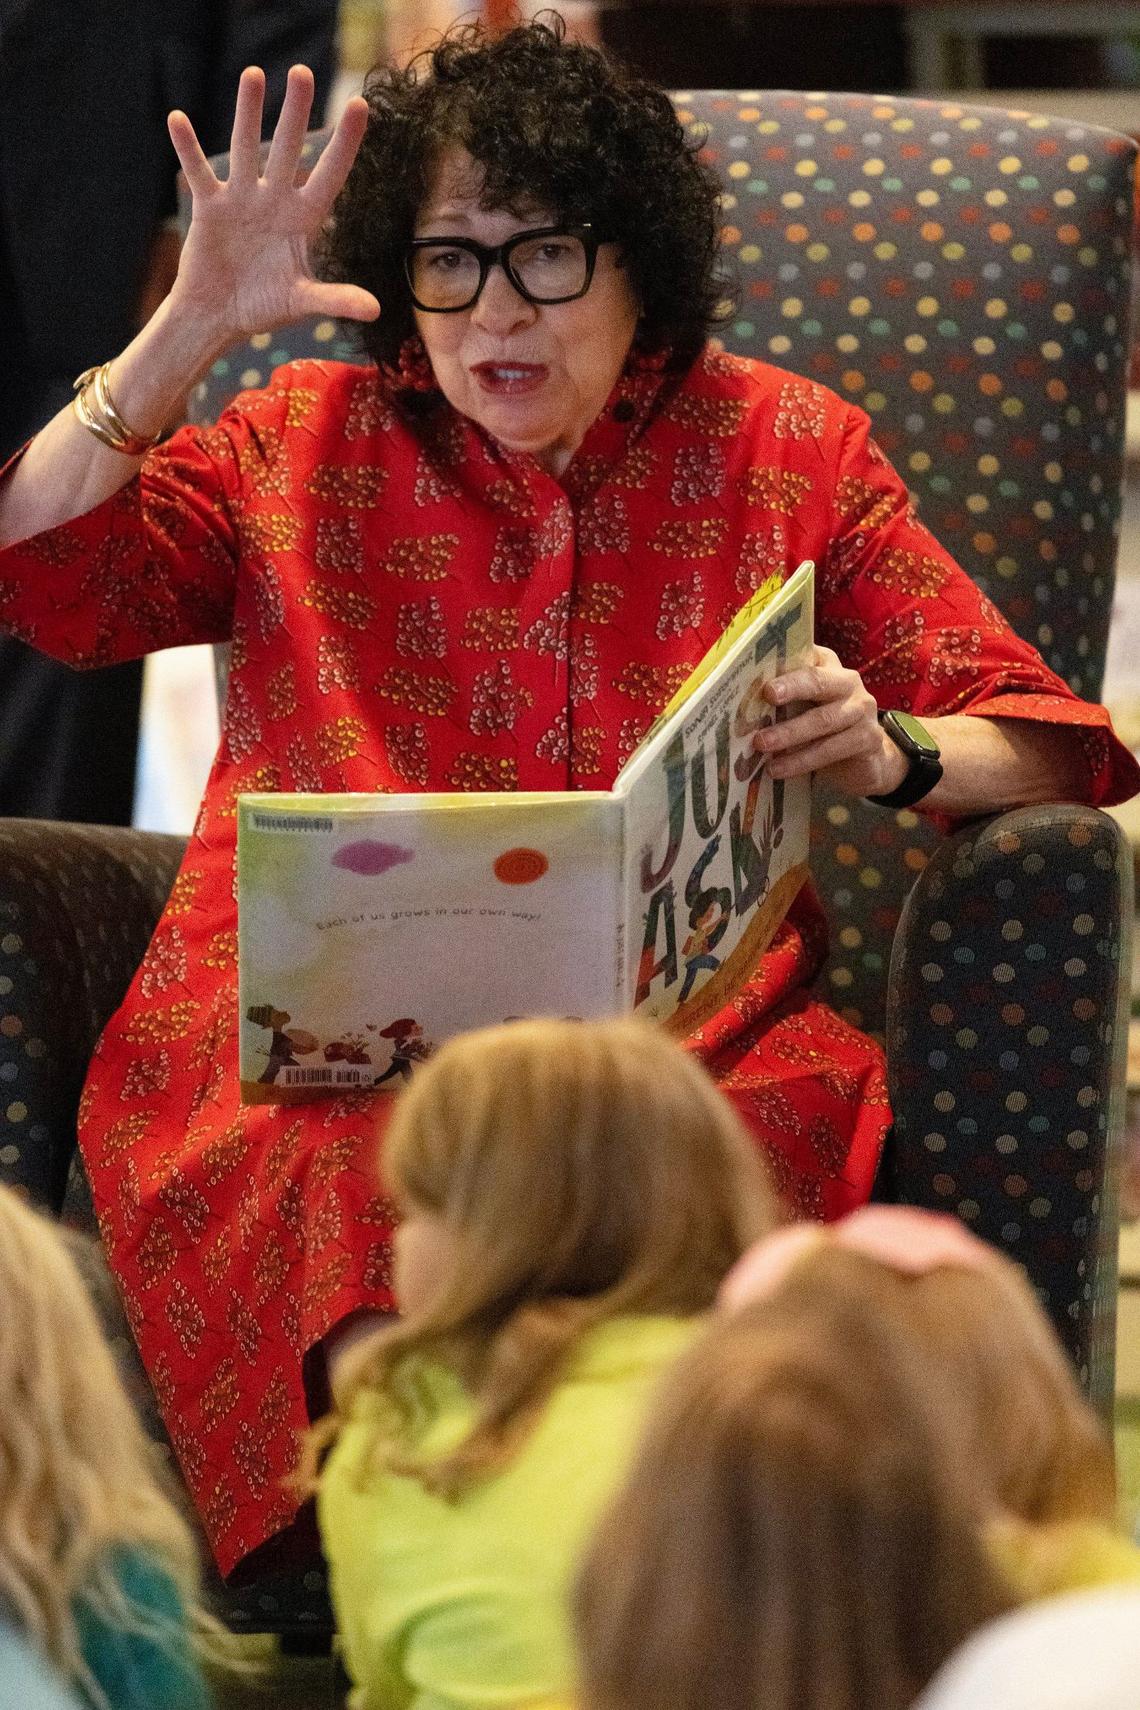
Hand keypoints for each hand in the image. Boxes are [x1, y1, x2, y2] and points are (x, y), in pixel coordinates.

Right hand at [167, 64, 379, 344]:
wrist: (219, 316)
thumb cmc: (263, 307)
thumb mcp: (302, 301)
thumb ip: (336, 300)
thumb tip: (375, 310)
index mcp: (302, 218)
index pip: (329, 174)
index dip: (345, 143)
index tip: (359, 104)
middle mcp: (274, 200)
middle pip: (288, 148)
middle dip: (295, 111)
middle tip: (302, 72)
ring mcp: (241, 199)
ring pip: (246, 148)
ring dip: (248, 112)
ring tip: (253, 74)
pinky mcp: (211, 207)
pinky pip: (199, 172)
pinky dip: (188, 148)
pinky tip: (178, 119)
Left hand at [755, 645, 904, 796]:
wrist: (866, 760)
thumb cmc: (823, 728)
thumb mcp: (802, 708)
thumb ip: (780, 700)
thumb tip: (737, 704)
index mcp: (827, 666)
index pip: (804, 655)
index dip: (782, 659)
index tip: (758, 666)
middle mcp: (847, 682)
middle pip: (818, 681)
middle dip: (791, 687)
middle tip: (767, 695)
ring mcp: (861, 710)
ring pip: (823, 720)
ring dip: (789, 733)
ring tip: (761, 744)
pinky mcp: (868, 739)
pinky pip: (832, 749)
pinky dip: (802, 760)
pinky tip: (779, 769)